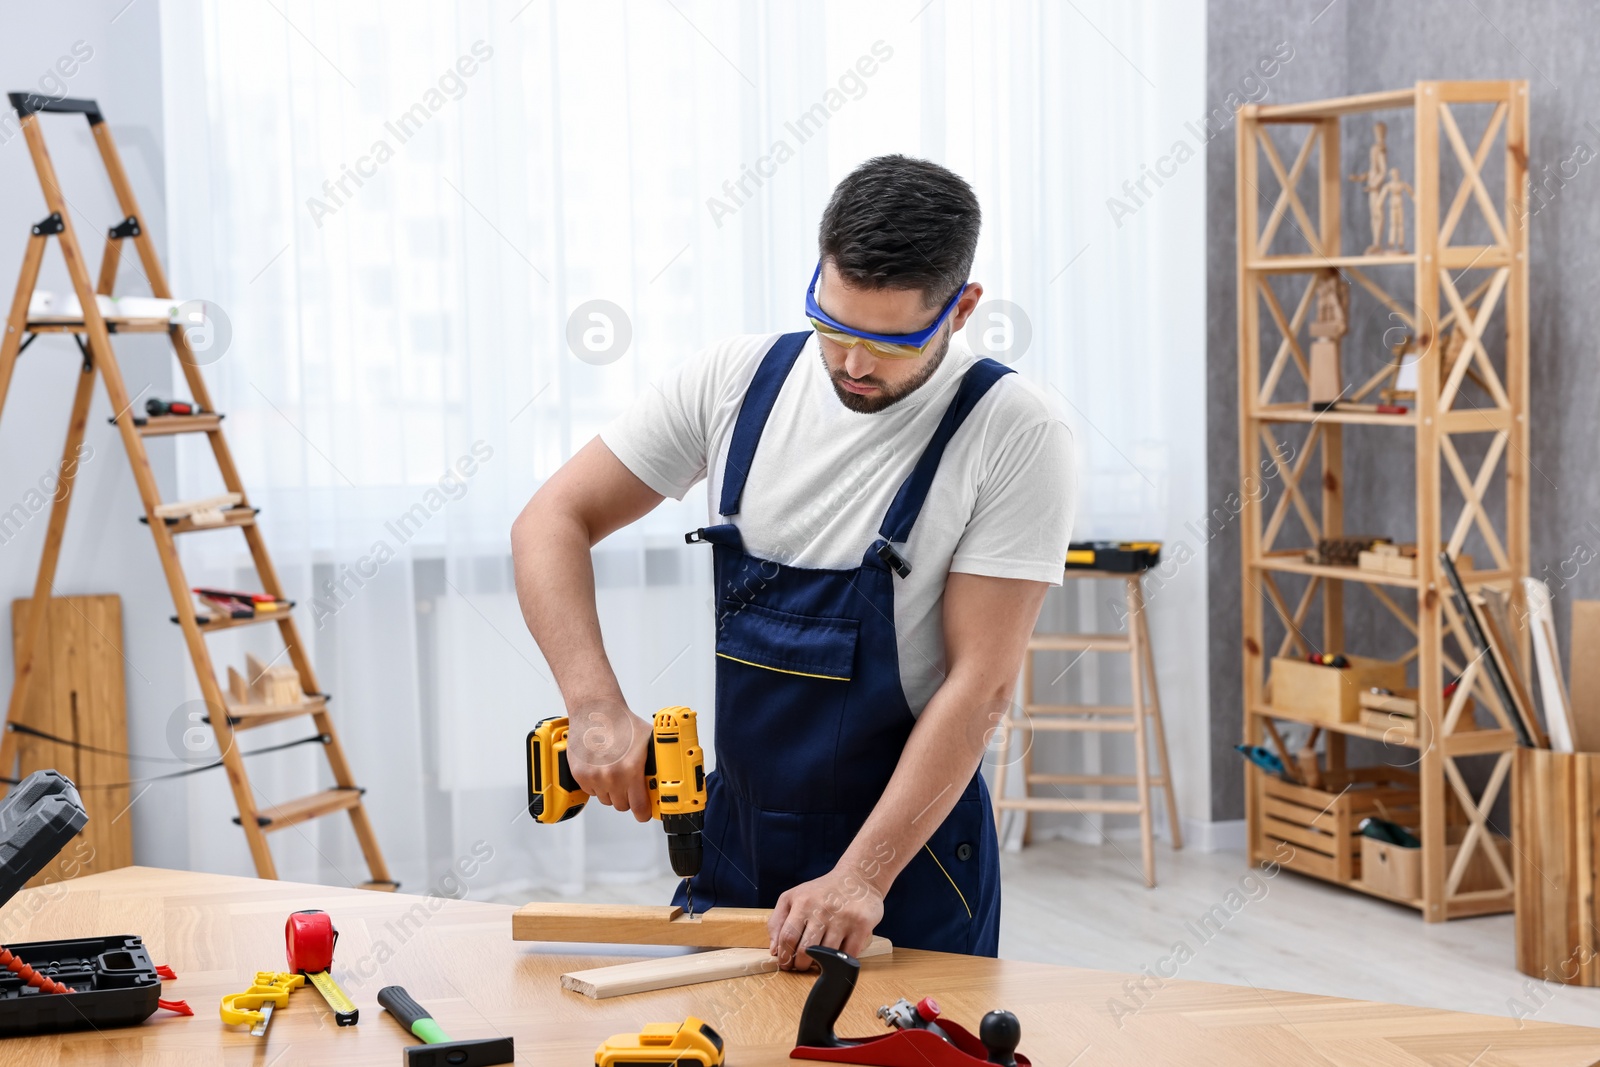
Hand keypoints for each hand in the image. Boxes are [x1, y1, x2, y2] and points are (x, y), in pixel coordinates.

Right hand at [564, 700, 651, 821]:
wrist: (596, 711)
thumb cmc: (621, 723)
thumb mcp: (649, 741)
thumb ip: (658, 762)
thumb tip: (669, 777)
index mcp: (630, 770)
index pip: (639, 808)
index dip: (644, 812)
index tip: (645, 812)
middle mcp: (611, 776)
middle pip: (623, 805)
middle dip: (628, 797)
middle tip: (630, 783)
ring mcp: (594, 777)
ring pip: (606, 800)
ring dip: (612, 791)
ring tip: (614, 771)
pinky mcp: (580, 775)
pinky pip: (592, 792)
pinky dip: (597, 785)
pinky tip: (601, 768)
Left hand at [769, 864, 884, 970]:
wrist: (859, 878)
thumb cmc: (822, 892)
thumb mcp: (794, 897)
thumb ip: (778, 921)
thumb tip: (774, 951)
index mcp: (802, 902)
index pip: (787, 937)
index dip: (784, 956)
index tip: (786, 964)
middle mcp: (821, 909)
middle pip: (805, 950)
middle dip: (800, 965)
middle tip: (802, 965)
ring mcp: (843, 918)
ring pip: (826, 956)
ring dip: (820, 965)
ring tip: (818, 962)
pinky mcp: (861, 925)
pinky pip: (847, 955)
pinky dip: (840, 961)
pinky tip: (836, 957)